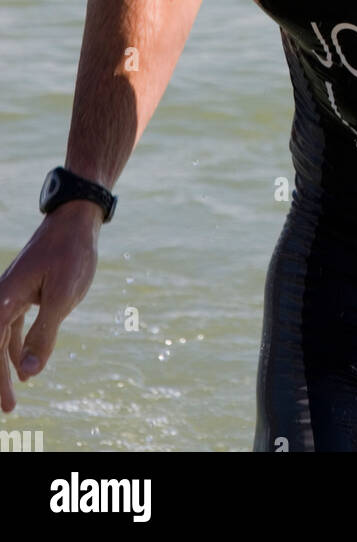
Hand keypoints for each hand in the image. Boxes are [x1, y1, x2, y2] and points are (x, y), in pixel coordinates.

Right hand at [0, 203, 100, 411]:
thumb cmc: (70, 253)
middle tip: (10, 409)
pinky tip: (24, 366)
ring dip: (5, 366)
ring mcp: (12, 295)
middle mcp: (2, 298)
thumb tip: (27, 371)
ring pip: (2, 339)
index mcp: (4, 298)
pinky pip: (13, 327)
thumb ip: (44, 334)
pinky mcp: (24, 293)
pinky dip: (16, 347)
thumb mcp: (62, 297)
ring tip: (14, 394)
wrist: (76, 220)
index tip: (7, 403)